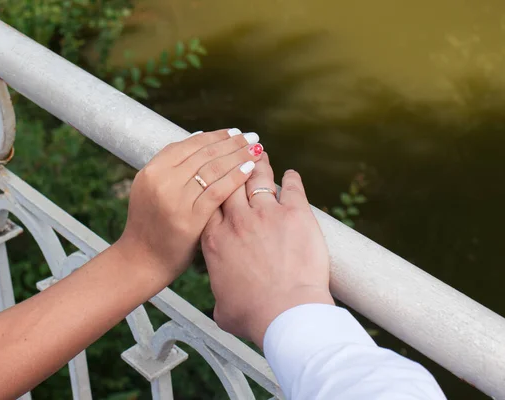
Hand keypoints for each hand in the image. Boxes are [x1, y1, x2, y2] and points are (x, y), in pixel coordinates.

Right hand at [116, 128, 263, 286]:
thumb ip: (174, 164)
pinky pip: (217, 191)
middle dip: (232, 143)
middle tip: (252, 137)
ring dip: (238, 156)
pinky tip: (250, 170)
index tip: (235, 132)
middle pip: (204, 154)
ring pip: (213, 169)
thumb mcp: (153, 188)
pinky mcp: (189, 219)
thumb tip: (201, 135)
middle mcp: (161, 181)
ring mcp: (175, 200)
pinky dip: (235, 177)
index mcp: (152, 170)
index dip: (216, 136)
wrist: (142, 260)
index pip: (190, 144)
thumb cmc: (153, 223)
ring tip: (255, 149)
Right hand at [201, 154, 333, 347]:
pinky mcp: (295, 213)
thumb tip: (222, 305)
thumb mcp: (223, 309)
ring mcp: (266, 214)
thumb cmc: (253, 315)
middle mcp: (237, 221)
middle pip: (230, 182)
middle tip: (236, 157)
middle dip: (232, 166)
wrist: (285, 313)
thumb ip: (220, 296)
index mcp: (215, 240)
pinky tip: (291, 174)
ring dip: (259, 164)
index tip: (214, 180)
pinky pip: (292, 187)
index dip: (212, 188)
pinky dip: (291, 178)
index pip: (209, 202)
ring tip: (260, 154)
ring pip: (258, 177)